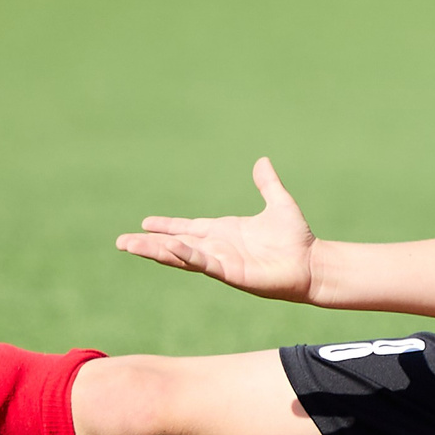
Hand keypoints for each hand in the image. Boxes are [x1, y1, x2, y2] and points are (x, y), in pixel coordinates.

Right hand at [117, 157, 317, 303]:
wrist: (312, 263)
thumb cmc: (296, 239)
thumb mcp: (278, 203)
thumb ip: (267, 184)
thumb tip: (262, 161)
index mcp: (224, 232)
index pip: (188, 229)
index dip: (166, 227)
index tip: (144, 224)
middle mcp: (218, 248)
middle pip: (176, 244)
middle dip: (149, 243)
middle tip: (121, 242)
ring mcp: (222, 261)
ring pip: (181, 256)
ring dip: (156, 251)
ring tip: (131, 246)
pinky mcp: (231, 273)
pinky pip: (204, 263)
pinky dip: (186, 255)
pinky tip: (169, 247)